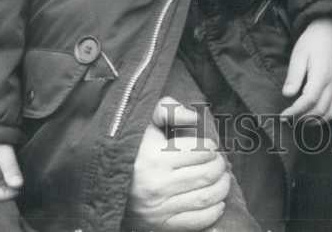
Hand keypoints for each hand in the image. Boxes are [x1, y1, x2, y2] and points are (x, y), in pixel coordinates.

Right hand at [0, 144, 22, 200]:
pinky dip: (1, 184)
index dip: (2, 195)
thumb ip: (9, 165)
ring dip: (3, 190)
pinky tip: (12, 177)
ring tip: (18, 181)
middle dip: (3, 194)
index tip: (18, 189)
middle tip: (21, 186)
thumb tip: (18, 185)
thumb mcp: (3, 145)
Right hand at [125, 97, 230, 231]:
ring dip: (222, 187)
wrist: (109, 188)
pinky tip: (217, 202)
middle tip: (219, 162)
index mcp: (154, 157)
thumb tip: (193, 117)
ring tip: (222, 179)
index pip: (200, 151)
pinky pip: (197, 220)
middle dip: (219, 166)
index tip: (211, 148)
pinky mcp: (162, 225)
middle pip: (207, 174)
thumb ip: (168, 111)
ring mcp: (160, 208)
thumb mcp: (146, 126)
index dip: (211, 148)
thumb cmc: (135, 153)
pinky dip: (214, 211)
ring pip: (206, 197)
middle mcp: (157, 185)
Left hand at [280, 16, 331, 119]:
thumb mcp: (299, 54)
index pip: (308, 101)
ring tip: (299, 121)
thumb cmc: (313, 40)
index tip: (283, 116)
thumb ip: (294, 76)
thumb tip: (287, 95)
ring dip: (314, 120)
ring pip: (330, 113)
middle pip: (319, 110)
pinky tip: (314, 116)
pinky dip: (326, 117)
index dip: (295, 111)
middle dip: (302, 118)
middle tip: (288, 119)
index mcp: (322, 75)